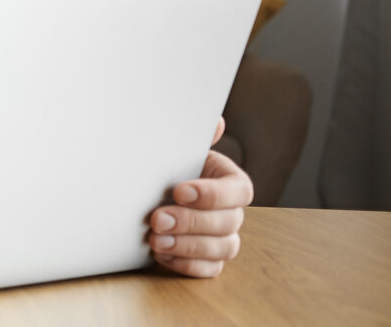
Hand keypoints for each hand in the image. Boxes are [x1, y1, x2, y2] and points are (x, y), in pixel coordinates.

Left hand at [149, 117, 253, 276]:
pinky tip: (162, 255)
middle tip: (158, 218)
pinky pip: (209, 269)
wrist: (152, 193)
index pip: (239, 191)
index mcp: (230, 182)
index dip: (212, 194)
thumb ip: (196, 138)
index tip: (179, 191)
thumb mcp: (179, 150)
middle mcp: (232, 212)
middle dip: (191, 222)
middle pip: (228, 223)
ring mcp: (223, 238)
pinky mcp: (209, 259)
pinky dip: (186, 264)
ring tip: (156, 240)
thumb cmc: (170, 168)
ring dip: (188, 246)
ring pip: (222, 249)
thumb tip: (215, 122)